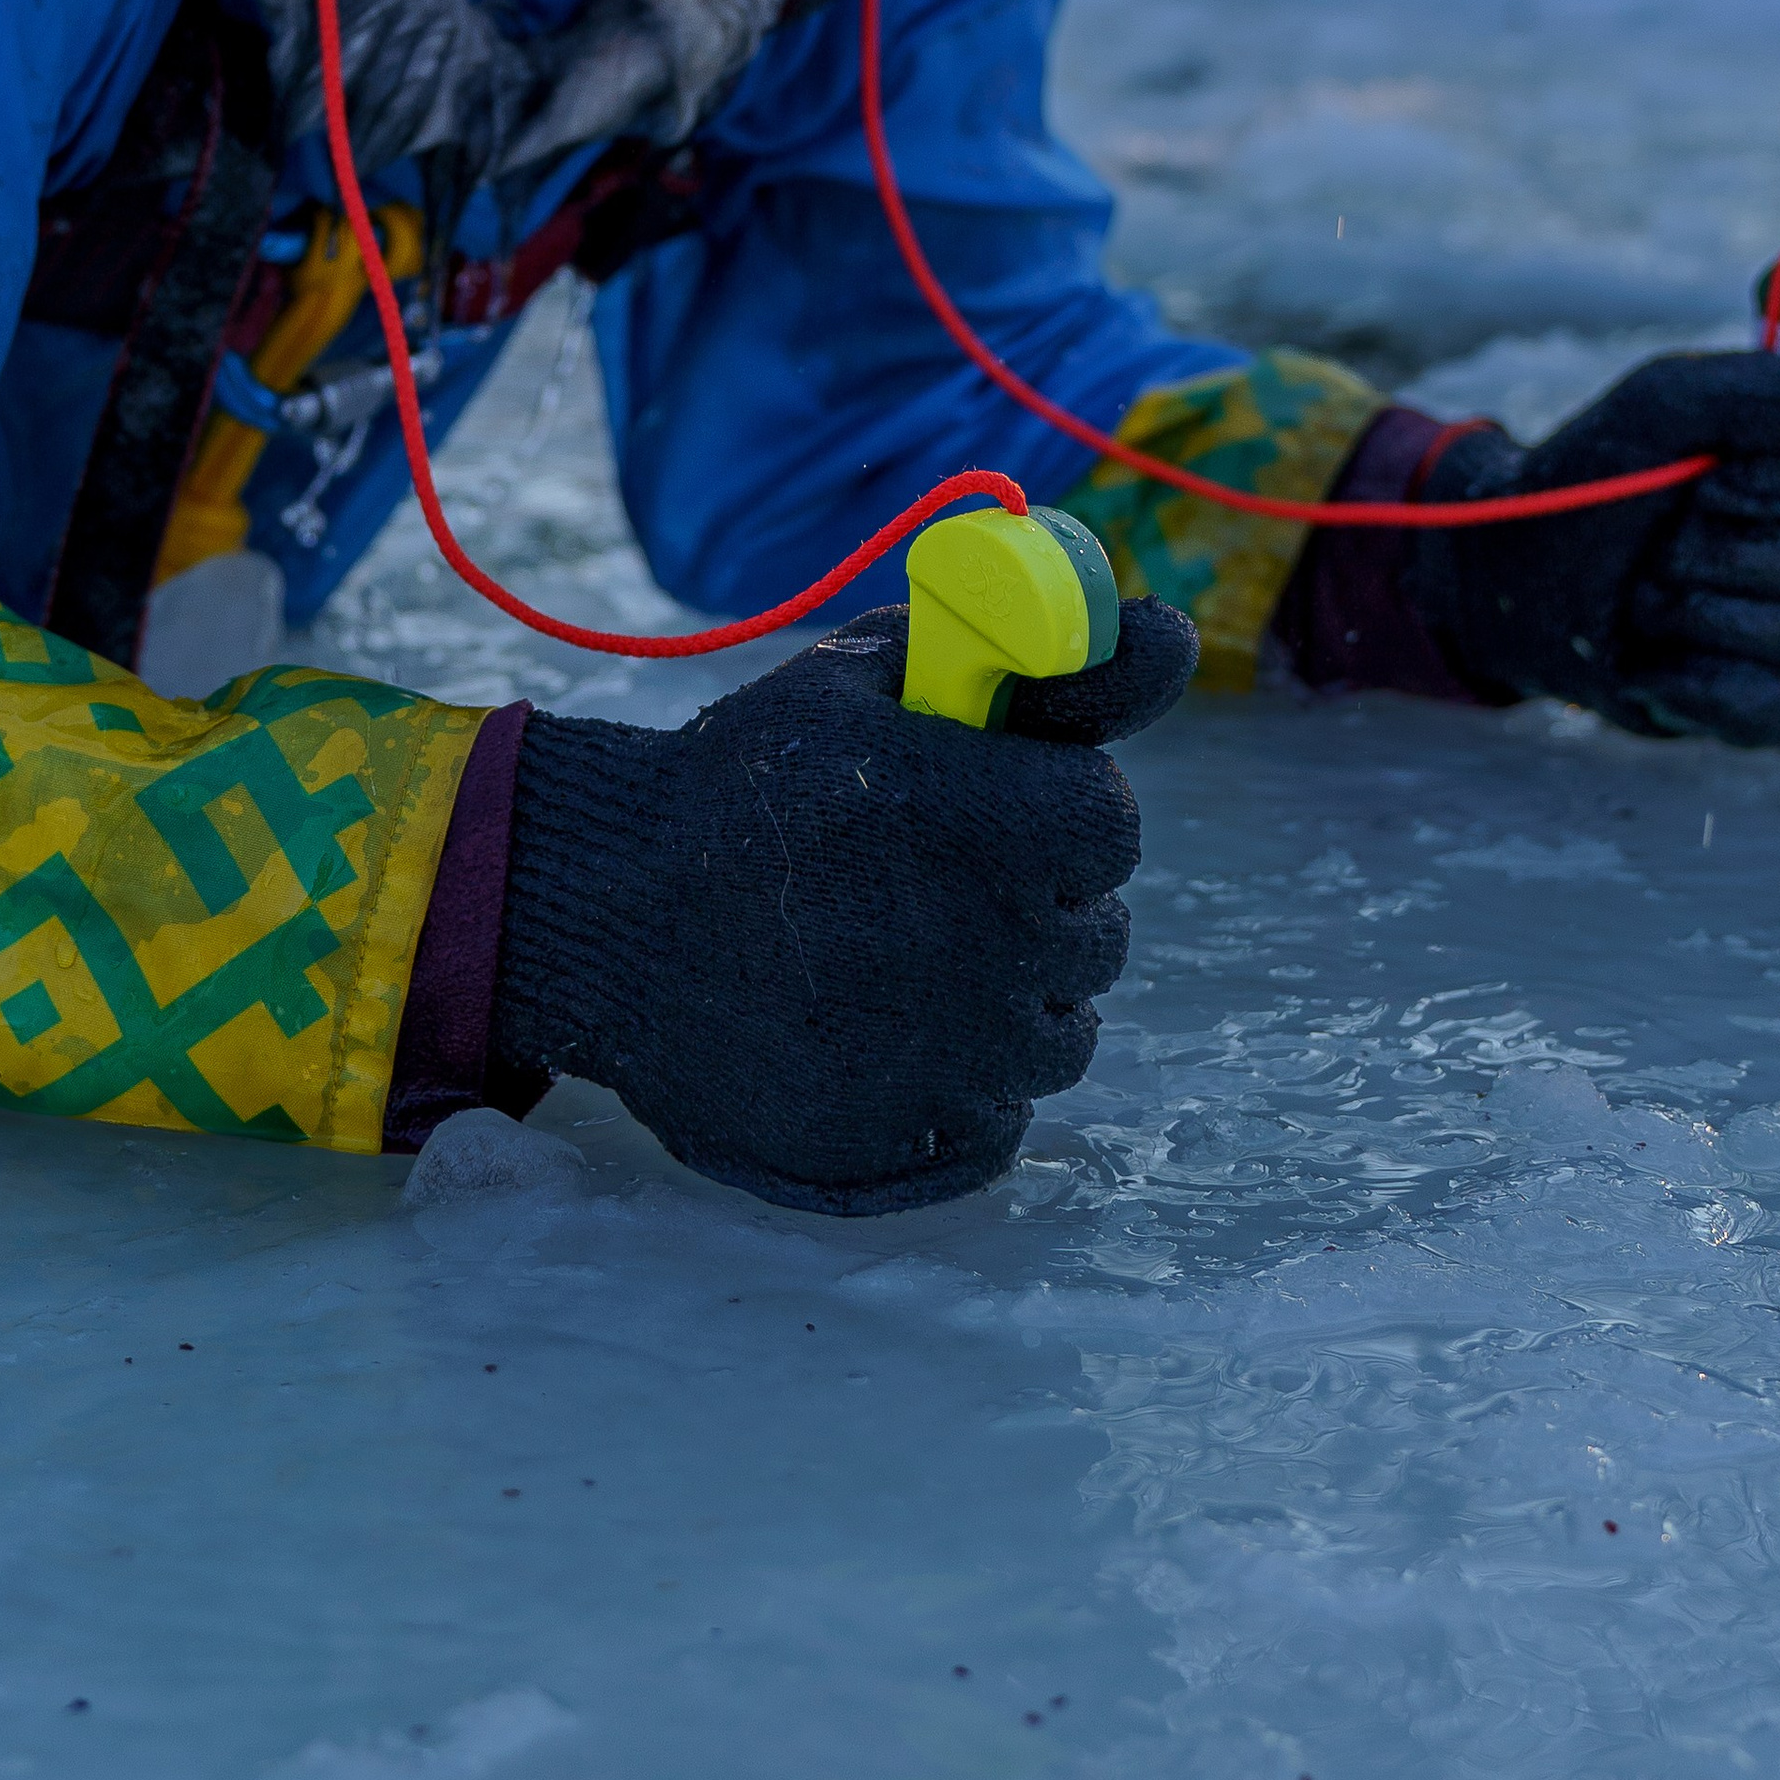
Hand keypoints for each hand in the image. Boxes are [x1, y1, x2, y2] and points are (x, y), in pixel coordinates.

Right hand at [493, 596, 1197, 1213]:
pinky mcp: (911, 1146)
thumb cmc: (744, 781)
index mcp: (988, 820)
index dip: (1060, 814)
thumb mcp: (876, 677)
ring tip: (902, 958)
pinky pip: (997, 1119)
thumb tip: (1175, 633)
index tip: (998, 811)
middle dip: (1035, 904)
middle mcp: (991, 948)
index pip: (1110, 827)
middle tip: (931, 882)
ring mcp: (955, 1060)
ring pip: (1058, 1035)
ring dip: (1007, 997)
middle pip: (1095, 935)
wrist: (604, 912)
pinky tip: (882, 1031)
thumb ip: (1043, 664)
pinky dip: (960, 1083)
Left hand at [1407, 351, 1779, 750]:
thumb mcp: (1662, 406)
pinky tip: (1655, 664)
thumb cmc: (1596, 479)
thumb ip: (1769, 387)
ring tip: (1649, 595)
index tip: (1710, 478)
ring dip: (1702, 612)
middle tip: (1663, 539)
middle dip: (1727, 548)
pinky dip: (1699, 686)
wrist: (1519, 586)